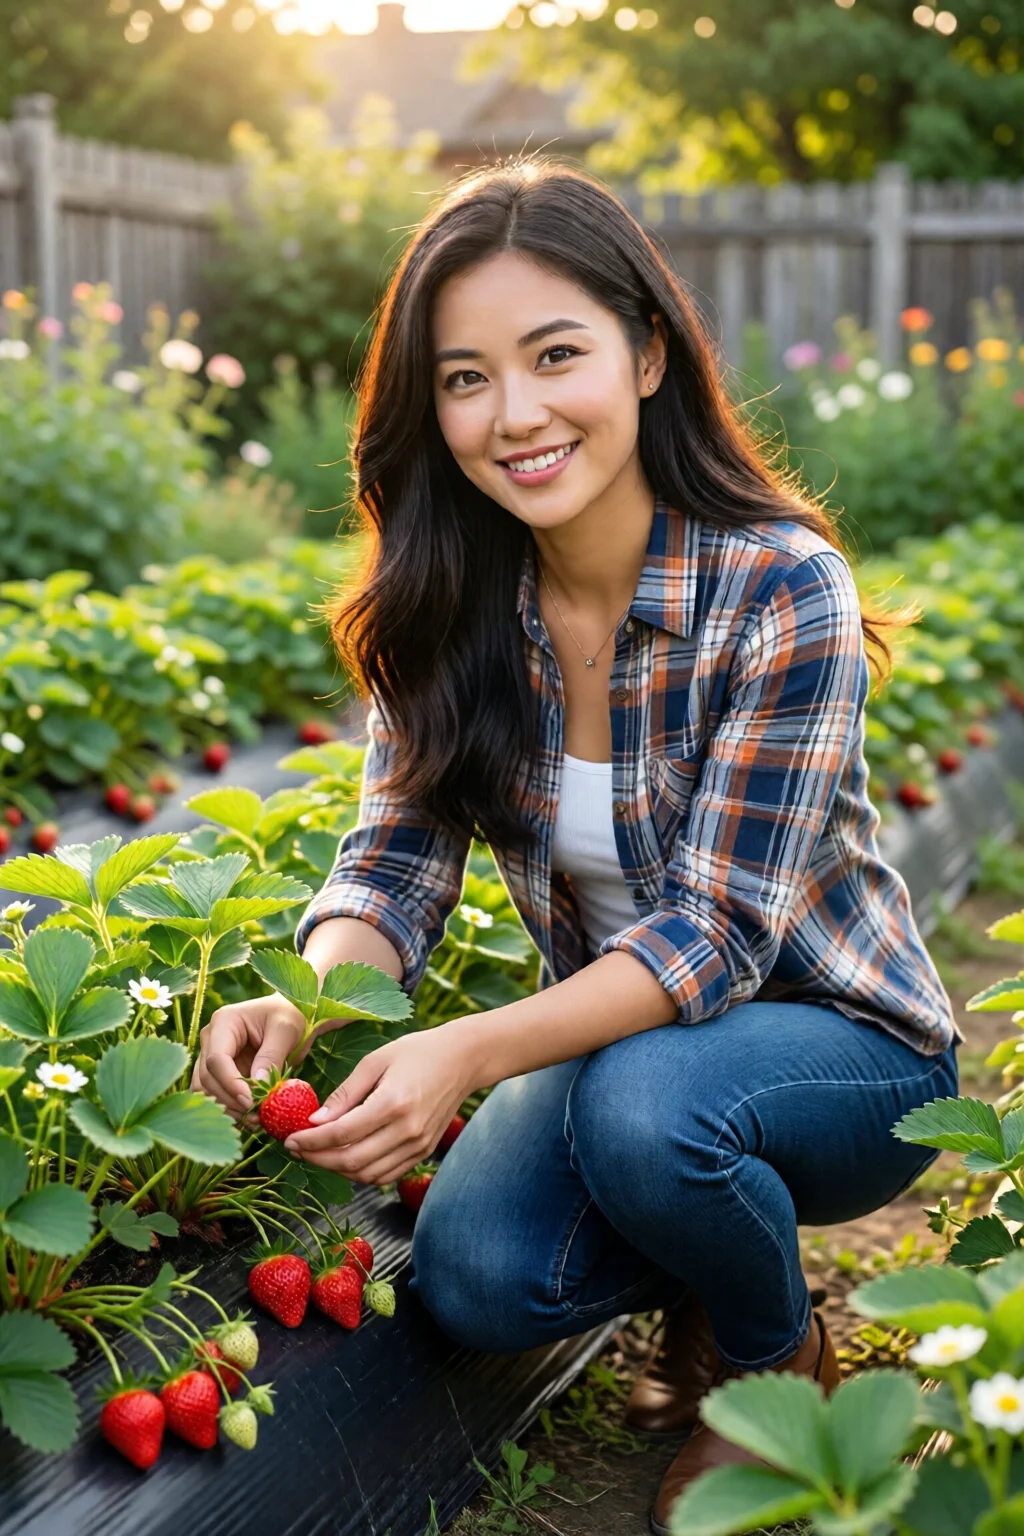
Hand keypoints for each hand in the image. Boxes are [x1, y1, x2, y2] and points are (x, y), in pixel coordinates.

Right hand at [192, 993, 308, 1112]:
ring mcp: (212, 1056)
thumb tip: (257, 1085)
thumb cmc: (290, 1014)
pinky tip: (248, 1119)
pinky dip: (229, 1109)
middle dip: (230, 1100)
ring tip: (255, 1120)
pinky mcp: (220, 1072)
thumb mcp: (286, 1030)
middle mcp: (211, 1039)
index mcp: (224, 1022)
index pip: (216, 1059)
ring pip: (206, 1090)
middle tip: (256, 1117)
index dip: (230, 1083)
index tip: (251, 1102)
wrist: (291, 1013)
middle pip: (207, 1078)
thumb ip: (271, 1056)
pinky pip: (215, 1095)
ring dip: (227, 1108)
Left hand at [283, 1026, 474, 1185]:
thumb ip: (345, 1094)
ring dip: (337, 1169)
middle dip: (317, 1159)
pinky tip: (345, 1158)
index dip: (311, 1141)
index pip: (342, 1134)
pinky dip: (361, 1173)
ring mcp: (418, 1145)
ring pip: (367, 1174)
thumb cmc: (418, 1052)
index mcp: (393, 1103)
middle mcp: (407, 1130)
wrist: (463, 1059)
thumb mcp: (376, 1061)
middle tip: (296, 1149)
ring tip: (317, 1153)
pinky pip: (386, 1174)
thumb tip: (315, 1121)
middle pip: (351, 1161)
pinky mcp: (424, 1152)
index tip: (290, 1139)